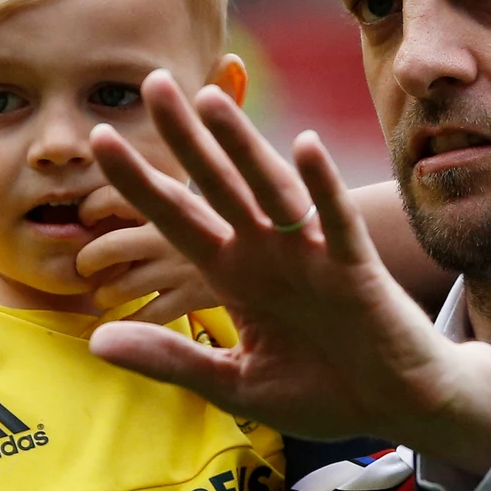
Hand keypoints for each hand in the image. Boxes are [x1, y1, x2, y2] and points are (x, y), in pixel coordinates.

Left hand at [88, 71, 490, 472]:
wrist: (393, 407)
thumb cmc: (318, 392)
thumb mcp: (231, 383)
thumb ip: (170, 359)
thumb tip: (96, 340)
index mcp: (234, 273)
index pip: (177, 217)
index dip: (139, 182)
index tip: (99, 142)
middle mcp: (268, 251)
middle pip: (217, 184)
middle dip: (185, 137)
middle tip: (153, 83)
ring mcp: (311, 254)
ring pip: (271, 189)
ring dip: (243, 145)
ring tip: (212, 100)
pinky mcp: (355, 269)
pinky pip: (336, 221)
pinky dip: (322, 186)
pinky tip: (305, 147)